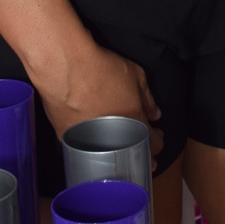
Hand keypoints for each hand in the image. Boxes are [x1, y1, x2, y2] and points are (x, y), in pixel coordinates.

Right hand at [38, 42, 162, 164]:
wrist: (67, 68)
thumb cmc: (99, 68)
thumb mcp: (136, 75)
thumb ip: (148, 98)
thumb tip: (154, 112)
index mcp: (135, 123)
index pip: (154, 144)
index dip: (158, 141)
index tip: (156, 136)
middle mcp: (115, 138)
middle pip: (133, 155)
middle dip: (141, 153)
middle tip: (142, 148)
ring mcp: (92, 142)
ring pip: (108, 154)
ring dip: (114, 148)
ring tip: (115, 140)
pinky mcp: (71, 141)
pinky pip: (85, 147)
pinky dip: (90, 143)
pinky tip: (91, 134)